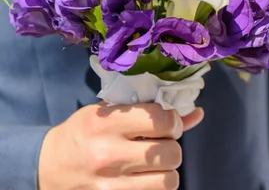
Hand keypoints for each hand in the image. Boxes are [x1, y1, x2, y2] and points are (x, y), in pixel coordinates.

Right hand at [38, 103, 203, 189]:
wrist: (45, 167)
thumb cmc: (83, 134)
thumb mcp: (109, 113)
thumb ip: (151, 112)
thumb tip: (196, 113)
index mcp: (106, 123)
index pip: (162, 120)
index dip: (173, 121)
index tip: (167, 124)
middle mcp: (107, 154)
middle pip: (171, 152)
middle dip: (172, 146)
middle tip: (161, 144)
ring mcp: (109, 185)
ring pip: (169, 180)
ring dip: (167, 171)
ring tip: (154, 165)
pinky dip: (156, 187)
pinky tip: (144, 179)